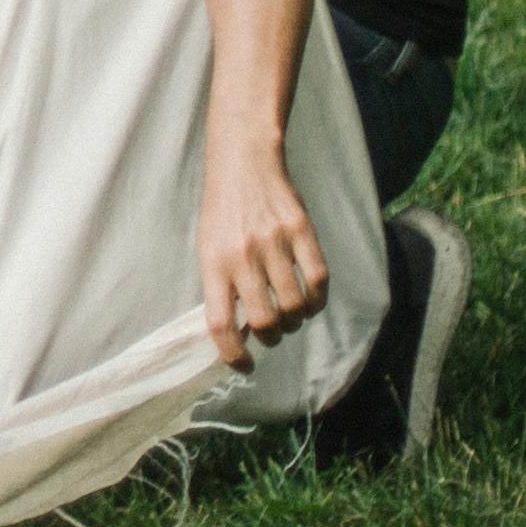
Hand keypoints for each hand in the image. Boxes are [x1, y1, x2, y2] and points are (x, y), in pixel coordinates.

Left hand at [195, 154, 323, 369]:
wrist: (244, 161)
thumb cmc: (222, 211)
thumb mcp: (207, 247)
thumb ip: (220, 286)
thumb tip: (237, 331)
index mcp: (213, 262)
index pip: (219, 323)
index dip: (232, 354)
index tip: (243, 364)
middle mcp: (242, 255)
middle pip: (264, 320)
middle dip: (270, 335)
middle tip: (271, 330)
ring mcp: (274, 242)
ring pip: (294, 305)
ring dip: (295, 320)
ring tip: (290, 314)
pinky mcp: (301, 231)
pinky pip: (317, 279)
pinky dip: (316, 299)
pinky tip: (310, 299)